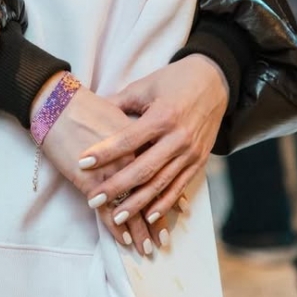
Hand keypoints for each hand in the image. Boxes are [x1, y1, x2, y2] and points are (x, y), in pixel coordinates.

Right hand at [39, 82, 155, 251]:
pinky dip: (116, 227)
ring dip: (140, 230)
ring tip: (147, 248)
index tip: (181, 212)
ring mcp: (112, 172)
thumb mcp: (120, 112)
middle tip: (163, 241)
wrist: (58, 103)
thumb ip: (135, 129)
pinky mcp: (91, 181)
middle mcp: (132, 158)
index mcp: (142, 140)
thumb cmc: (87, 106)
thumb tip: (146, 140)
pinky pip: (107, 210)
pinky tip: (123, 239)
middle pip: (150, 195)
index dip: (171, 195)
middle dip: (156, 222)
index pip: (162, 173)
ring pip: (132, 207)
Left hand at [79, 56, 227, 237]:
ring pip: (161, 183)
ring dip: (138, 203)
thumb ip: (118, 103)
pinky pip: (180, 187)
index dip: (104, 153)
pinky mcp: (199, 161)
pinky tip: (148, 216)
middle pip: (143, 169)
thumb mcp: (145, 86)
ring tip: (116, 216)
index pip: (128, 140)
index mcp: (163, 116)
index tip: (82, 163)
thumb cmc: (174, 80)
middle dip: (117, 187)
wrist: (214, 81)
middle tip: (93, 199)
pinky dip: (164, 204)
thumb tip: (89, 110)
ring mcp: (190, 153)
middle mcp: (178, 138)